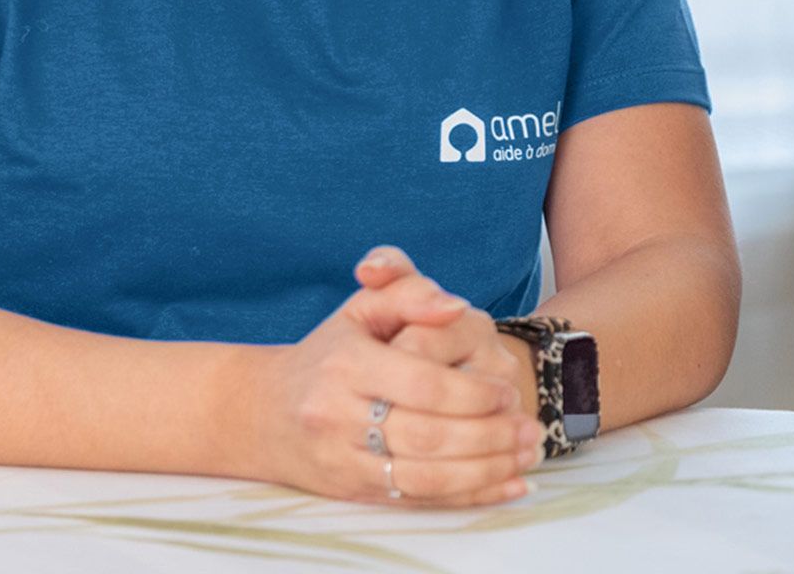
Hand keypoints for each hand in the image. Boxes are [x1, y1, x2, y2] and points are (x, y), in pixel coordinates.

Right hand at [231, 246, 540, 505]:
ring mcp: (342, 460)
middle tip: (530, 427)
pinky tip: (508, 486)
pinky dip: (468, 496)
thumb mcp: (364, 307)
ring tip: (528, 454)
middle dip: (489, 435)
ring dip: (486, 470)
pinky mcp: (351, 492)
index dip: (472, 391)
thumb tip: (454, 306)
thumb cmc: (330, 350)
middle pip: (427, 435)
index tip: (507, 389)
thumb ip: (411, 291)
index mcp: (346, 364)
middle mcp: (338, 416)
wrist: (263, 411)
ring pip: (424, 477)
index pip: (421, 384)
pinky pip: (416, 501)